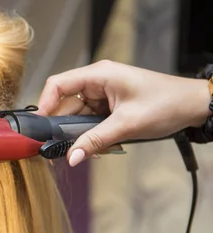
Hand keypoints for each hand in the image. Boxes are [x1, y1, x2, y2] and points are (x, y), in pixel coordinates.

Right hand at [38, 60, 211, 165]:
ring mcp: (102, 95)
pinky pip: (89, 122)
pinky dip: (90, 136)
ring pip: (76, 117)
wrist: (194, 106)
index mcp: (99, 75)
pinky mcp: (108, 107)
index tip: (40, 129)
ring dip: (79, 135)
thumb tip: (70, 157)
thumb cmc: (167, 103)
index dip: (45, 105)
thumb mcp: (127, 125)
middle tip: (60, 150)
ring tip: (86, 150)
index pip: (58, 85)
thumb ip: (95, 141)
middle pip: (64, 105)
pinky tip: (97, 147)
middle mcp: (97, 82)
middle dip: (62, 128)